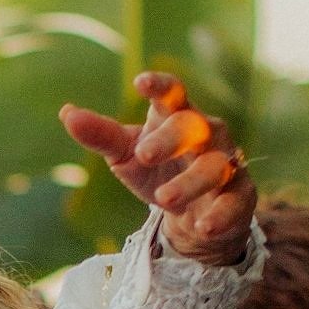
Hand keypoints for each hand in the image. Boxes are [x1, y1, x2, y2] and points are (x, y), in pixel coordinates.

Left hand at [60, 73, 254, 266]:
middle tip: (143, 155)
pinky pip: (235, 201)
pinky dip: (220, 213)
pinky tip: (202, 225)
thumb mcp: (125, 154)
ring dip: (190, 181)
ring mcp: (227, 163)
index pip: (173, 93)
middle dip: (170, 139)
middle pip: (194, 127)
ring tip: (163, 200)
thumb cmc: (157, 171)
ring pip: (215, 166)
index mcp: (176, 116)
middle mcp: (206, 134)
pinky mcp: (241, 195)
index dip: (160, 86)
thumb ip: (100, 135)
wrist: (190, 214)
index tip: (141, 82)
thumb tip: (67, 113)